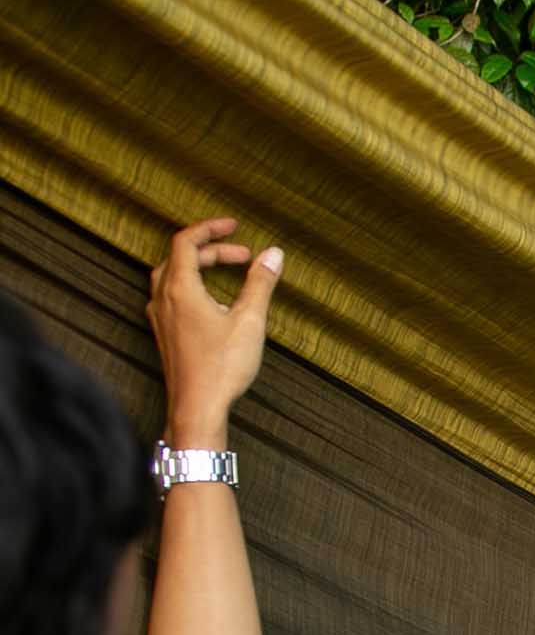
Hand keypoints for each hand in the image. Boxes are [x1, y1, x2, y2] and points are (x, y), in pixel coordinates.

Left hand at [147, 218, 283, 447]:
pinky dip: (190, 286)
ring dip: (198, 267)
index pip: (187, 241)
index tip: (234, 226)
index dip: (211, 229)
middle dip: (212, 251)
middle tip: (244, 257)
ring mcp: (160, 317)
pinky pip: (171, 296)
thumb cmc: (221, 368)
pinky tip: (210, 302)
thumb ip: (261, 284)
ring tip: (226, 273)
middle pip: (181, 257)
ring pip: (171, 275)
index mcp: (180, 289)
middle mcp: (164, 299)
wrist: (197, 408)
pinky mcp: (164, 334)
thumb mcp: (250, 322)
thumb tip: (273, 254)